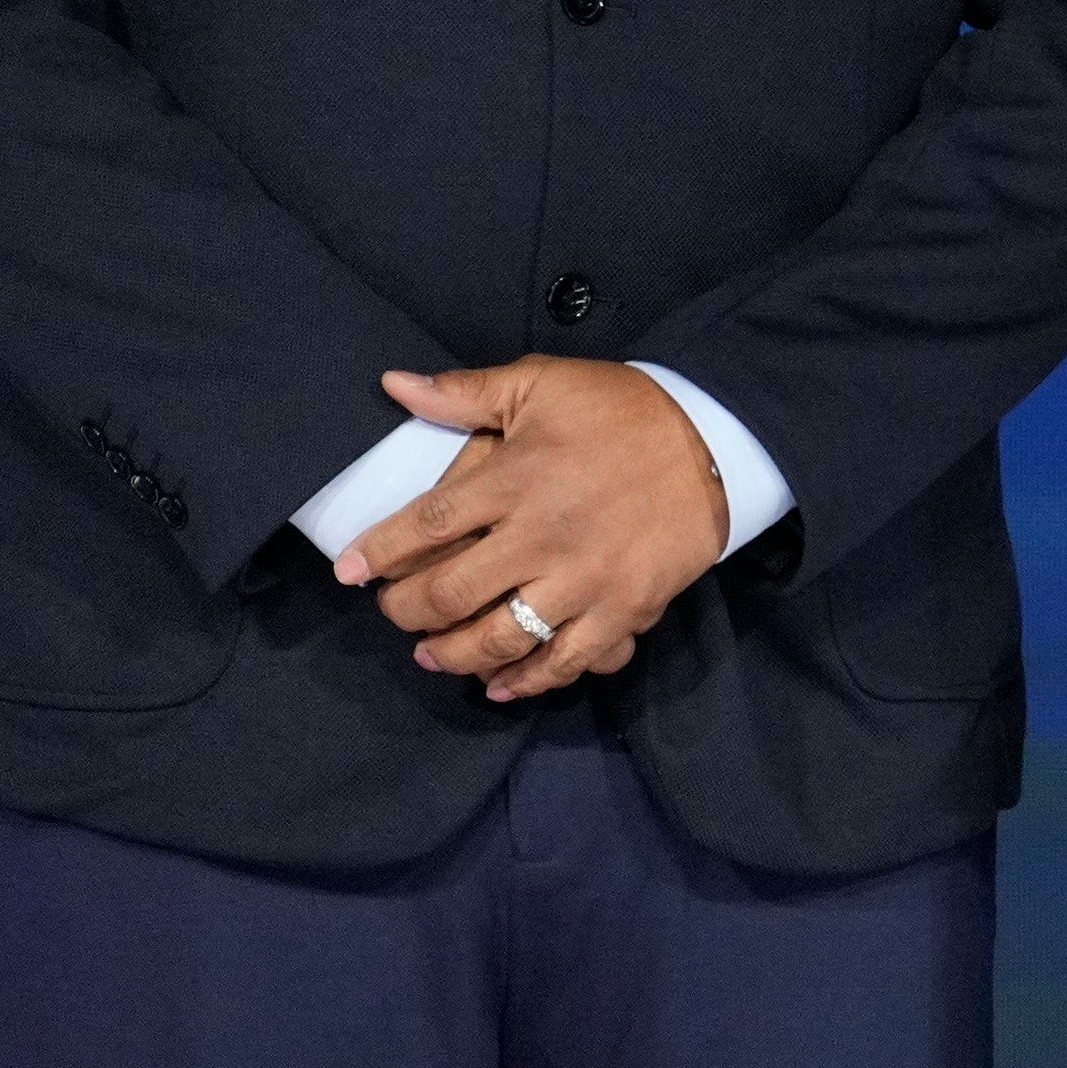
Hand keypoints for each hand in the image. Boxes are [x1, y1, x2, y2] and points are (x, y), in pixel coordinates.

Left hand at [332, 357, 729, 702]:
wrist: (719, 437)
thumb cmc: (623, 409)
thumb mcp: (544, 382)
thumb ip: (466, 391)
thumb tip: (392, 384)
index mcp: (515, 478)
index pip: (426, 525)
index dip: (377, 553)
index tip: (348, 571)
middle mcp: (542, 535)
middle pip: (450, 593)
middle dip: (406, 610)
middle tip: (394, 611)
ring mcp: (584, 578)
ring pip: (498, 637)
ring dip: (452, 653)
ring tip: (430, 654)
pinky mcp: (624, 606)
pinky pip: (567, 660)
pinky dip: (528, 680)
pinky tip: (500, 685)